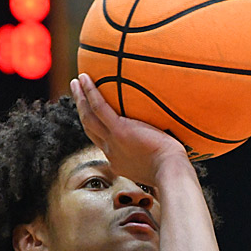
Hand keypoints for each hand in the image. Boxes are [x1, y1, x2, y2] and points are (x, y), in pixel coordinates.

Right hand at [70, 73, 187, 183]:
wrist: (171, 172)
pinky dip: (90, 92)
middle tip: (78, 95)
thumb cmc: (174, 170)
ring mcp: (112, 142)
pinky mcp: (119, 131)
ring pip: (88, 117)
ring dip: (80, 99)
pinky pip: (99, 108)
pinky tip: (84, 78)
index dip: (97, 130)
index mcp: (119, 161)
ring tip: (76, 82)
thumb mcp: (160, 166)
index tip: (96, 118)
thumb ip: (158, 155)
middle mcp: (111, 153)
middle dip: (82, 111)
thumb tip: (171, 145)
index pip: (104, 144)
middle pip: (90, 129)